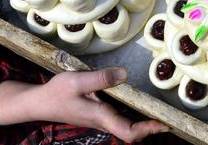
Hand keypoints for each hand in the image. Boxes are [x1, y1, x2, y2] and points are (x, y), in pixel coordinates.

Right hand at [0, 67, 168, 141]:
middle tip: (168, 118)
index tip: (164, 124)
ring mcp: (100, 118)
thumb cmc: (57, 92)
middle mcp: (103, 120)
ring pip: (125, 125)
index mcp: (101, 116)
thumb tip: (125, 74)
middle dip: (150, 127)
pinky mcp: (96, 113)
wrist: (39, 102)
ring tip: (159, 112)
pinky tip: (138, 104)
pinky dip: (132, 114)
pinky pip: (119, 117)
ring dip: (143, 121)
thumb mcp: (78, 80)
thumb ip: (101, 78)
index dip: (147, 130)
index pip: (128, 131)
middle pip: (130, 131)